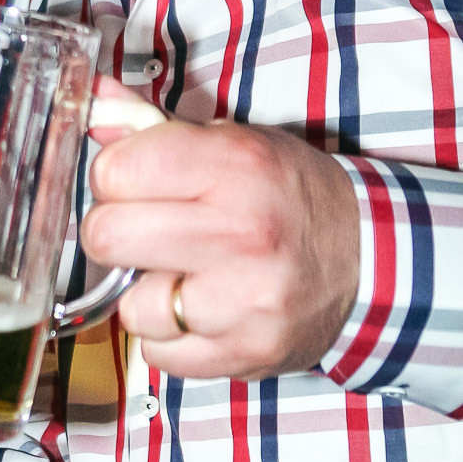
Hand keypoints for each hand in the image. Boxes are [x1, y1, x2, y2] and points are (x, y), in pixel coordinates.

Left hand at [83, 80, 361, 377]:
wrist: (369, 259)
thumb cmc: (289, 195)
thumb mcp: (232, 142)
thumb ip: (152, 127)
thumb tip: (93, 107)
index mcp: (235, 165)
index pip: (113, 171)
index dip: (112, 177)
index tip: (133, 182)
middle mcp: (241, 232)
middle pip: (105, 237)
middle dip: (114, 233)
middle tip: (145, 230)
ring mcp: (244, 300)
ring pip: (130, 306)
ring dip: (146, 294)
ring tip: (185, 274)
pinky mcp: (246, 353)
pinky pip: (158, 354)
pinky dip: (170, 338)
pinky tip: (202, 310)